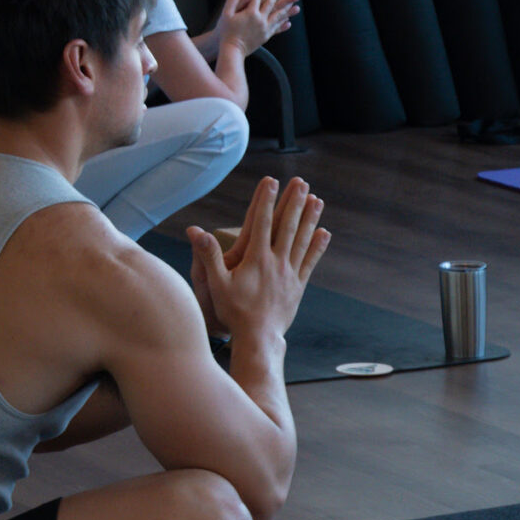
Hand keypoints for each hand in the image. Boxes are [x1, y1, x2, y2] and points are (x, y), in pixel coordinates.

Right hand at [188, 176, 328, 344]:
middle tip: (302, 182)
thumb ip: (208, 256)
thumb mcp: (215, 283)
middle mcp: (276, 262)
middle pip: (287, 226)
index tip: (272, 181)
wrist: (258, 337)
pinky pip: (309, 261)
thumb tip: (195, 231)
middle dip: (294, 202)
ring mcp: (289, 273)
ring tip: (317, 200)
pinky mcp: (297, 285)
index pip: (262, 222)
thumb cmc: (233, 312)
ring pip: (302, 240)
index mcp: (256, 259)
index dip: (267, 200)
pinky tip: (324, 232)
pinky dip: (316, 246)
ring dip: (309, 218)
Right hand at [217, 0, 300, 57]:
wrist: (232, 49)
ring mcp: (265, 28)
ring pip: (278, 16)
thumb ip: (233, 2)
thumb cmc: (226, 31)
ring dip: (286, 9)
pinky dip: (283, 24)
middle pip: (271, 3)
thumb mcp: (225, 15)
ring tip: (294, 4)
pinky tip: (288, 21)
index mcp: (250, 13)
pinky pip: (277, 28)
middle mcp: (260, 19)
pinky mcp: (266, 36)